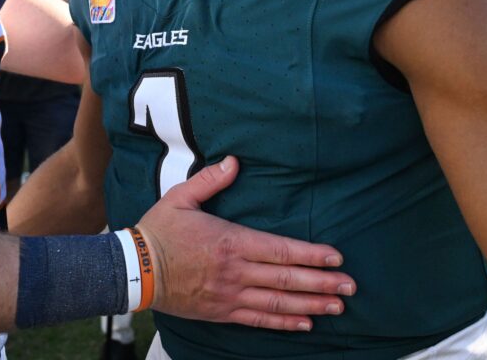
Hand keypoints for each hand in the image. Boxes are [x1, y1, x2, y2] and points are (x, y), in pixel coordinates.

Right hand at [136, 156, 354, 330]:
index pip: (281, 250)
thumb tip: (235, 162)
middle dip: (323, 284)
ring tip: (337, 308)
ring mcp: (230, 295)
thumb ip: (211, 180)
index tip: (337, 258)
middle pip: (288, 279)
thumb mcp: (181, 197)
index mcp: (231, 241)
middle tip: (351, 287)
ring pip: (278, 302)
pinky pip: (259, 320)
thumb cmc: (159, 231)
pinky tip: (304, 325)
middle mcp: (236, 271)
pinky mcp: (222, 312)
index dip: (312, 255)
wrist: (135, 270)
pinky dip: (284, 323)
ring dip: (311, 306)